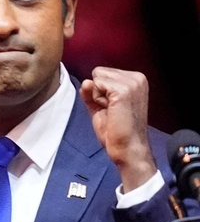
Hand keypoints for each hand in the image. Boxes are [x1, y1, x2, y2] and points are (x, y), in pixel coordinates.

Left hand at [79, 66, 156, 192]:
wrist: (128, 149)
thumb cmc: (116, 131)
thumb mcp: (101, 106)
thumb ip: (92, 93)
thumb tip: (85, 82)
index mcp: (136, 79)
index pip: (102, 72)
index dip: (100, 92)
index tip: (113, 108)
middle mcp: (137, 77)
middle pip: (98, 72)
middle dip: (98, 92)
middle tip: (112, 110)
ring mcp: (131, 83)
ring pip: (96, 77)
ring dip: (98, 96)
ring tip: (112, 111)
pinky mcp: (123, 90)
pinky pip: (96, 84)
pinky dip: (97, 99)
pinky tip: (110, 111)